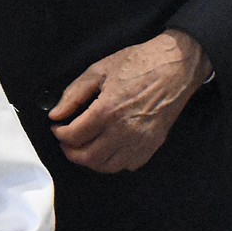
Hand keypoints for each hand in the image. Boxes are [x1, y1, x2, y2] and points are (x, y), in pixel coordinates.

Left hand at [48, 30, 211, 172]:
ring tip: (83, 146)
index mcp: (108, 110)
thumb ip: (74, 94)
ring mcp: (140, 141)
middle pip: (87, 157)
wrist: (175, 68)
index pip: (73, 136)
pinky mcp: (152, 145)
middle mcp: (124, 131)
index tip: (57, 126)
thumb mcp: (99, 70)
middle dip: (70, 151)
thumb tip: (56, 114)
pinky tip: (107, 147)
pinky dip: (113, 161)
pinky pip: (127, 165)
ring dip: (90, 160)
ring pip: (107, 166)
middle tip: (66, 140)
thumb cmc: (138, 64)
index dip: (59, 134)